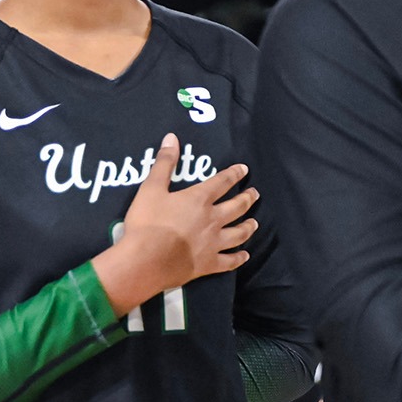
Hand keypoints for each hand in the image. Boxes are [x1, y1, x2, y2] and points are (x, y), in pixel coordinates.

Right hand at [92, 133, 256, 314]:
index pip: (222, 182)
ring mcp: (213, 243)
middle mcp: (212, 219)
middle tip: (255, 194)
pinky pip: (230, 261)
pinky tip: (245, 255)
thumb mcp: (151, 188)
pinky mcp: (209, 264)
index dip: (234, 174)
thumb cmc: (148, 223)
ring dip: (248, 227)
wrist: (147, 260)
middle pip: (236, 207)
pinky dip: (239, 258)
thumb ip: (163, 164)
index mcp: (199, 199)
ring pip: (238, 233)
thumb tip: (172, 138)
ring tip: (254, 223)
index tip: (244, 169)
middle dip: (247, 198)